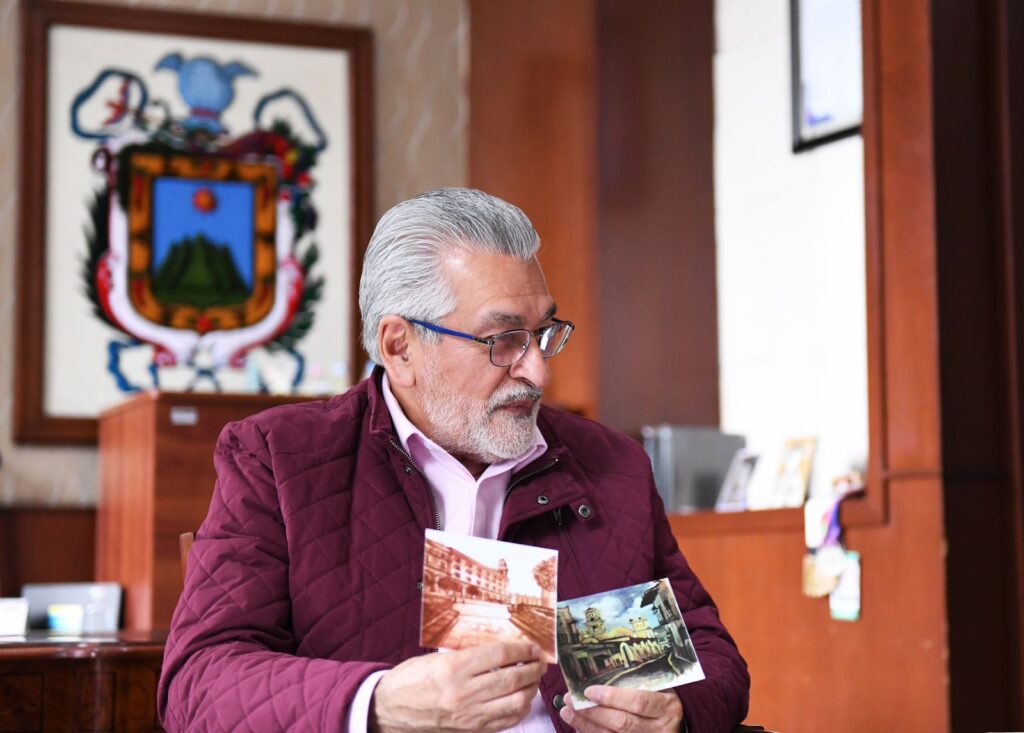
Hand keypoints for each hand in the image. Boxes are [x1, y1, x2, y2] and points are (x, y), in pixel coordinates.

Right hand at [369, 641, 544, 732]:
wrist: (390, 710)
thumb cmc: (411, 679)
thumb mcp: (437, 658)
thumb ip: (469, 655)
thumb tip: (503, 649)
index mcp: (454, 667)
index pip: (500, 654)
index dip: (522, 648)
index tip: (532, 646)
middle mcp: (464, 692)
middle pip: (513, 677)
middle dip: (533, 668)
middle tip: (539, 661)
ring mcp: (469, 715)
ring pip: (515, 702)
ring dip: (531, 689)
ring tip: (533, 679)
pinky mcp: (471, 731)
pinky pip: (506, 721)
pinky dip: (520, 709)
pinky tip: (521, 698)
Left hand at [559, 686, 682, 731]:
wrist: (673, 725)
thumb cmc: (661, 700)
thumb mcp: (658, 687)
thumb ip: (637, 681)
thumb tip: (600, 671)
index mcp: (666, 706)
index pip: (639, 702)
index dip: (613, 697)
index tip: (590, 690)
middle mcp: (660, 728)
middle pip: (622, 722)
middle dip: (593, 712)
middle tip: (571, 699)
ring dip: (586, 724)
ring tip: (567, 712)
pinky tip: (578, 725)